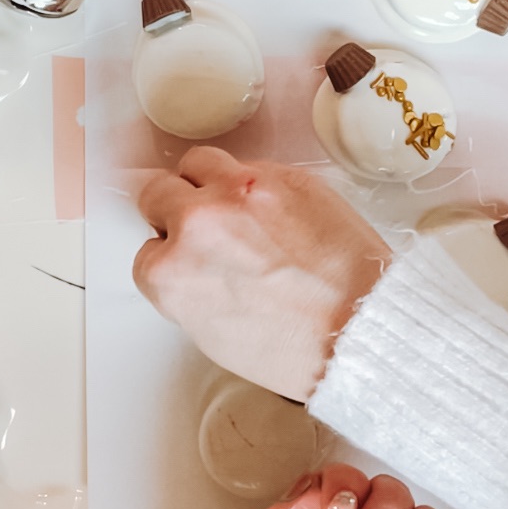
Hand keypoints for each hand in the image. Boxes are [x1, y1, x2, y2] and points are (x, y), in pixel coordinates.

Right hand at [133, 148, 389, 399]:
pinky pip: (248, 164)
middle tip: (198, 226)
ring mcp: (241, 190)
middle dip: (172, 209)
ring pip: (198, 162)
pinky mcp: (282, 174)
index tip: (187, 259)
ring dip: (206, 182)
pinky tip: (272, 211)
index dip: (170, 255)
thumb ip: (188, 287)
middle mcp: (198, 222)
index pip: (147, 250)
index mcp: (170, 273)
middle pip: (158, 191)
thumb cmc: (296, 346)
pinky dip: (252, 183)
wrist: (360, 326)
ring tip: (231, 207)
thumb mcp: (213, 333)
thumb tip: (189, 263)